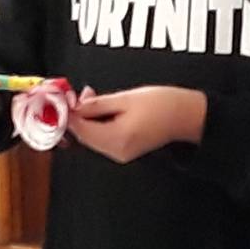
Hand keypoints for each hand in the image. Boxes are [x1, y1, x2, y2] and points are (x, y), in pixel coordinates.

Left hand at [69, 86, 206, 163]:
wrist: (186, 115)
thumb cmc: (163, 104)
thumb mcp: (125, 98)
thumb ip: (97, 104)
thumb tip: (75, 106)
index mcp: (116, 138)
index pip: (80, 129)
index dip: (69, 114)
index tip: (63, 100)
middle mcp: (116, 151)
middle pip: (84, 135)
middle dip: (78, 115)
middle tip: (80, 94)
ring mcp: (121, 153)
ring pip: (92, 137)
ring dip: (88, 118)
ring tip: (93, 97)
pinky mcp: (125, 150)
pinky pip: (103, 138)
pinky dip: (98, 124)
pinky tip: (103, 109)